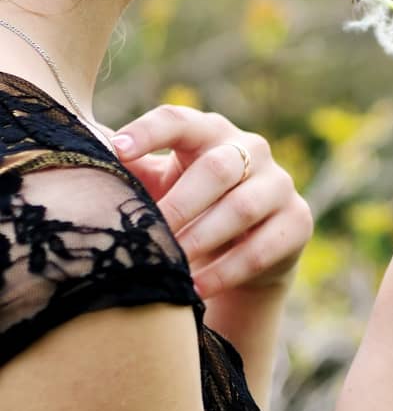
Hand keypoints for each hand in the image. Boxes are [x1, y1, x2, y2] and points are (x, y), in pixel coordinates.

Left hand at [107, 106, 313, 298]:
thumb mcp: (158, 186)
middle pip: (218, 167)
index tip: (117, 150)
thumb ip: (128, 170)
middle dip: (178, 204)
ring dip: (201, 239)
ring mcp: (279, 184)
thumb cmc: (186, 209)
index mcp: (210, 133)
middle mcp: (252, 150)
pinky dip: (227, 271)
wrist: (243, 249)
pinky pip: (264, 247)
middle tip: (145, 234)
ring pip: (243, 207)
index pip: (182, 121)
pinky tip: (195, 289)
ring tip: (169, 265)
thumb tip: (77, 151)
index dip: (151, 131)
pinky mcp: (297, 221)